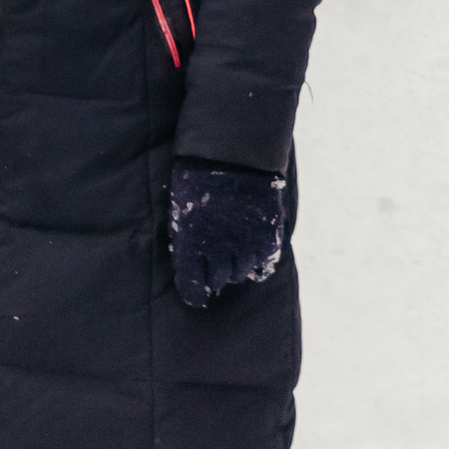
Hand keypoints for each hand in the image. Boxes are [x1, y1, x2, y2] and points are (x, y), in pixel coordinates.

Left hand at [168, 156, 284, 311]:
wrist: (234, 153)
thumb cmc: (198, 175)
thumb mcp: (180, 205)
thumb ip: (184, 235)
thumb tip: (185, 259)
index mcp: (192, 243)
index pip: (192, 285)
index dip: (194, 293)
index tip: (196, 295)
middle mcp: (219, 249)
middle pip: (218, 280)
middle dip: (213, 276)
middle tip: (213, 267)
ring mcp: (246, 244)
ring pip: (240, 272)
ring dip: (235, 266)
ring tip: (232, 253)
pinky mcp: (267, 236)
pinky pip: (263, 263)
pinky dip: (257, 261)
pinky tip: (251, 251)